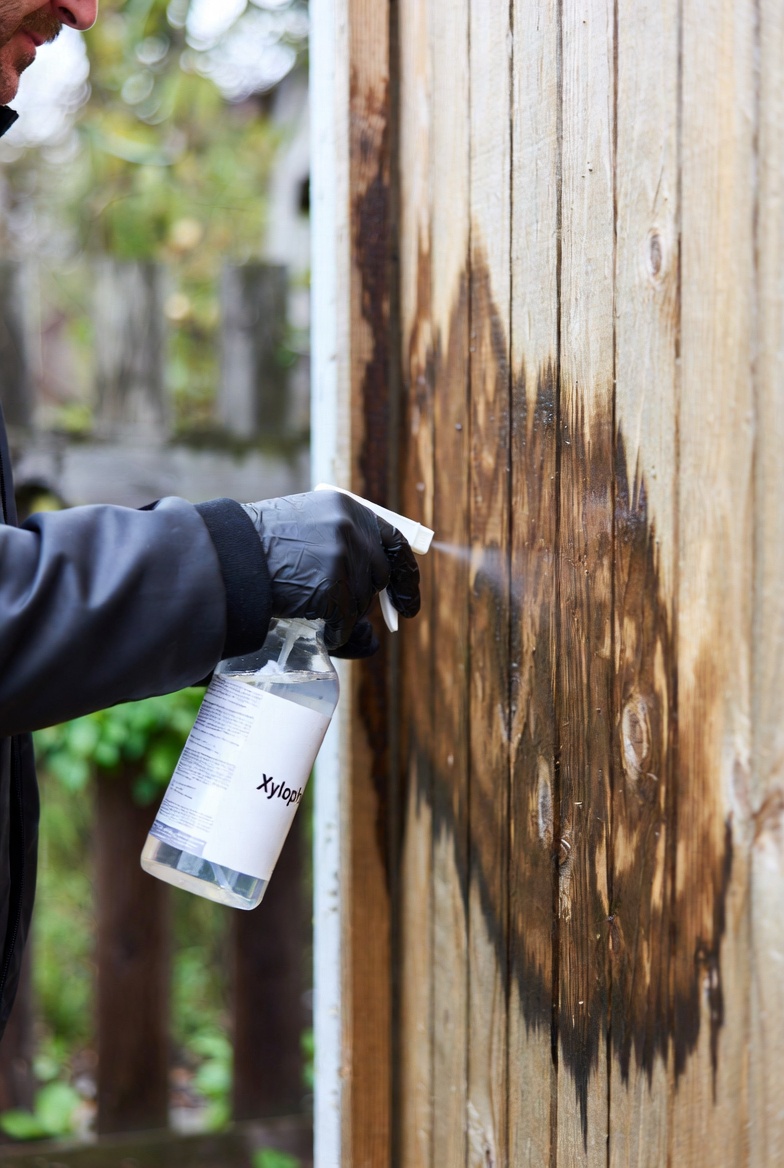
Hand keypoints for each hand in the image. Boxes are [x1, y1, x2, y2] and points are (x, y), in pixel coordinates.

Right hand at [242, 491, 419, 651]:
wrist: (228, 556)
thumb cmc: (259, 548)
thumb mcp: (307, 531)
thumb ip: (343, 552)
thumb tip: (377, 625)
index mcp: (348, 509)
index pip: (394, 542)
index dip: (406, 576)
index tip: (408, 604)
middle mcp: (351, 529)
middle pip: (377, 577)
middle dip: (366, 600)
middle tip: (348, 615)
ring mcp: (343, 558)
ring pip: (361, 604)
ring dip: (342, 617)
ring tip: (312, 612)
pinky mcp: (332, 587)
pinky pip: (344, 624)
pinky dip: (334, 634)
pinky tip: (317, 631)